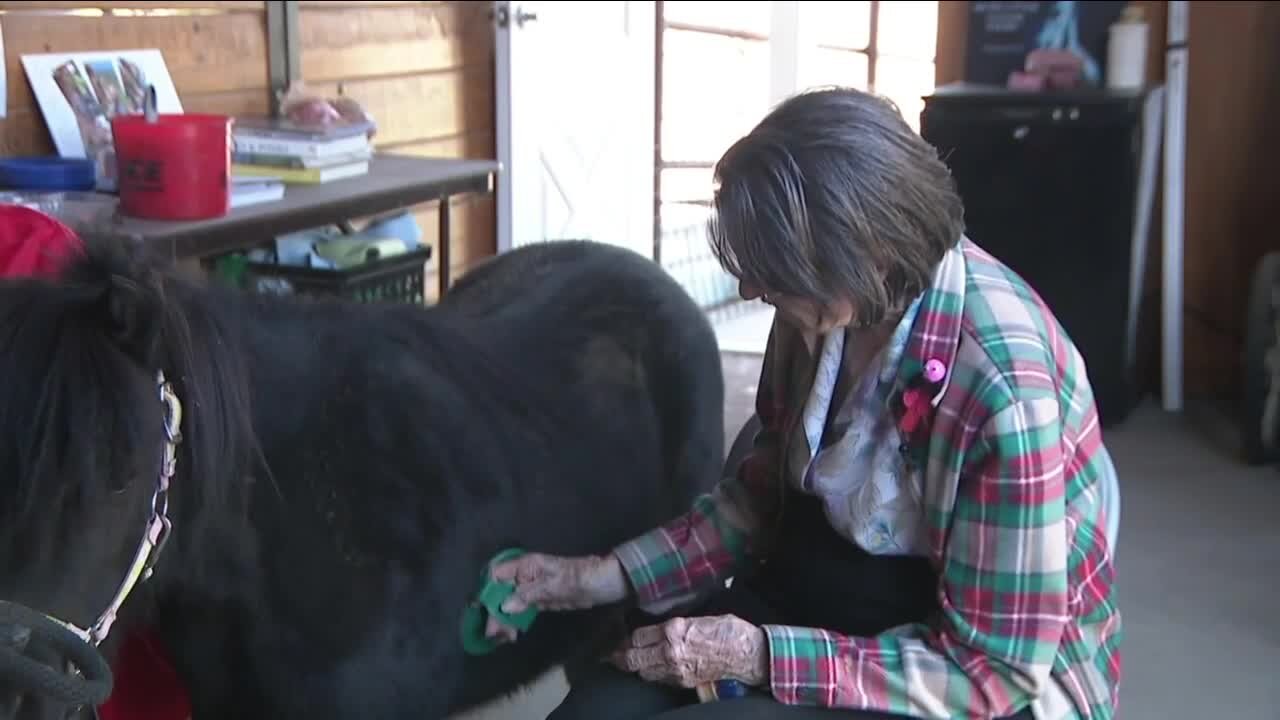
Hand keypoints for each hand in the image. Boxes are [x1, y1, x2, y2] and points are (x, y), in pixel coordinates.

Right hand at [483, 552, 629, 642]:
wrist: (605, 583)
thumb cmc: (581, 577)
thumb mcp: (554, 586)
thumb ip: (528, 594)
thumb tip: (504, 605)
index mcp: (526, 565)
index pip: (496, 575)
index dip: (488, 591)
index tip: (484, 611)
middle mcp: (525, 575)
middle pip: (500, 592)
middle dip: (494, 611)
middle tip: (494, 634)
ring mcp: (531, 588)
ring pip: (508, 603)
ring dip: (502, 619)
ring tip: (501, 638)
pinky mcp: (540, 600)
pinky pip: (521, 610)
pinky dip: (514, 621)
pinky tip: (510, 634)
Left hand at [609, 615, 768, 688]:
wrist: (747, 654)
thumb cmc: (728, 631)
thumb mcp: (698, 618)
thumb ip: (676, 624)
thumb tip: (660, 628)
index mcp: (674, 630)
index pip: (638, 636)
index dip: (627, 638)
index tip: (621, 638)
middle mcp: (670, 651)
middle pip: (633, 657)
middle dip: (620, 656)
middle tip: (611, 654)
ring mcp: (676, 669)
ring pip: (643, 671)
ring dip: (634, 666)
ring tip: (627, 662)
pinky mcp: (683, 681)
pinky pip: (658, 679)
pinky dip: (651, 674)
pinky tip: (649, 669)